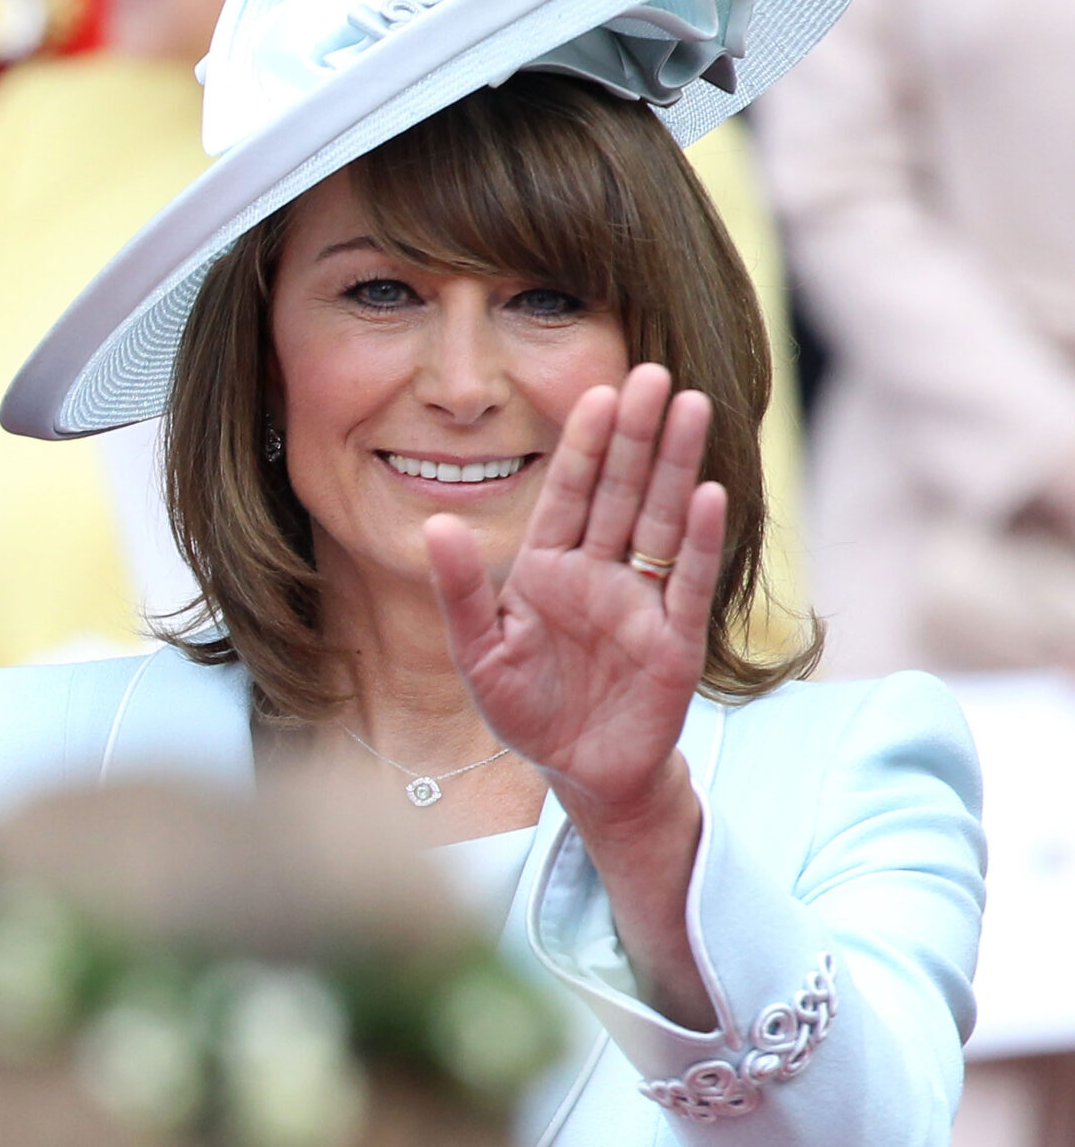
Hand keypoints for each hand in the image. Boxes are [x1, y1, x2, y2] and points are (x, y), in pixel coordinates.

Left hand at [426, 363, 720, 810]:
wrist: (581, 772)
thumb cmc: (525, 710)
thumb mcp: (478, 653)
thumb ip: (460, 591)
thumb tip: (434, 524)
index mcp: (546, 569)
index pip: (568, 494)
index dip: (585, 445)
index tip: (600, 392)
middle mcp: (598, 572)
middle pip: (622, 491)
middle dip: (638, 434)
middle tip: (656, 374)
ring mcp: (640, 600)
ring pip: (661, 520)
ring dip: (677, 465)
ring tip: (693, 407)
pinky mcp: (675, 638)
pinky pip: (689, 580)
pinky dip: (701, 539)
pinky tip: (711, 492)